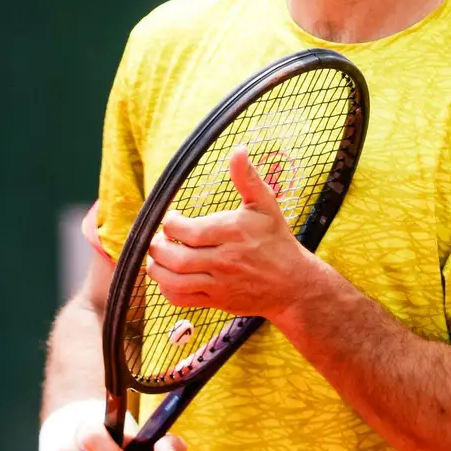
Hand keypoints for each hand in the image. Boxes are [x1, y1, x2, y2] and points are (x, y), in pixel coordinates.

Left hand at [147, 145, 320, 320]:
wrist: (293, 283)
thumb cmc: (276, 240)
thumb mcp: (266, 205)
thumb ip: (248, 178)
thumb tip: (239, 149)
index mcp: (234, 232)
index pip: (187, 231)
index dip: (170, 223)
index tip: (173, 218)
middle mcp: (226, 259)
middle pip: (177, 257)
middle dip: (158, 247)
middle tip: (159, 239)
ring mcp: (220, 283)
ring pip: (175, 280)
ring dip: (157, 268)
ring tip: (158, 257)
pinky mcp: (217, 301)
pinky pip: (182, 299)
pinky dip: (167, 289)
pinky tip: (169, 277)